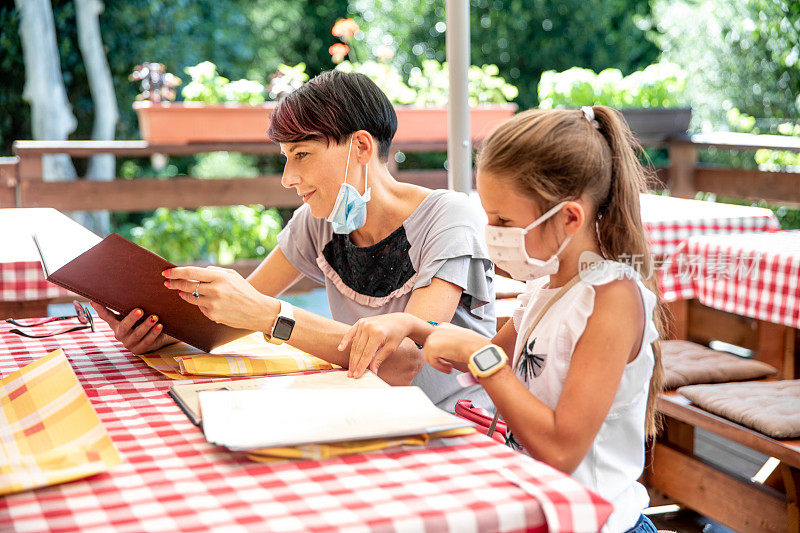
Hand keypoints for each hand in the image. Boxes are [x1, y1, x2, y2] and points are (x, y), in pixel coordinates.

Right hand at [91, 302, 175, 353]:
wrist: (157, 335)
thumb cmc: (143, 321)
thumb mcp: (134, 313)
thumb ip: (127, 305)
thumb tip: (126, 287)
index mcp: (116, 324)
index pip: (106, 316)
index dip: (100, 309)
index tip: (93, 301)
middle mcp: (120, 334)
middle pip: (124, 327)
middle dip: (132, 318)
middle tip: (140, 310)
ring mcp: (129, 343)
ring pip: (137, 334)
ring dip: (146, 325)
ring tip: (155, 317)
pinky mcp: (139, 349)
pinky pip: (147, 341)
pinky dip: (154, 333)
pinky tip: (159, 326)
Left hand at [162, 266, 277, 331]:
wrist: (257, 311)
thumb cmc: (245, 290)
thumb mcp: (232, 275)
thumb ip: (213, 271)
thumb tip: (194, 273)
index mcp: (219, 277)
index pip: (191, 273)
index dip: (176, 272)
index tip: (166, 272)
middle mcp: (215, 291)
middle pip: (187, 286)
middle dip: (174, 283)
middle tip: (167, 282)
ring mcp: (213, 305)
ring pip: (190, 298)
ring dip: (184, 294)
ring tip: (181, 291)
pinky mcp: (213, 316)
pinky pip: (200, 308)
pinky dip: (200, 304)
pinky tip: (206, 302)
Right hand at [338, 313, 420, 377]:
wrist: (400, 320)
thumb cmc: (397, 335)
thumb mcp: (391, 348)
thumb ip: (379, 359)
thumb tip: (372, 372)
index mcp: (377, 334)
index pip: (366, 354)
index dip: (361, 366)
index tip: (357, 375)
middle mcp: (369, 327)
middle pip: (359, 350)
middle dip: (354, 363)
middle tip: (351, 375)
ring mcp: (364, 323)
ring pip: (355, 344)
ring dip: (352, 357)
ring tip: (350, 368)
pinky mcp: (361, 321)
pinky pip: (351, 332)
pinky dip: (345, 340)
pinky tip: (340, 348)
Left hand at [422, 323, 490, 373]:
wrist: (477, 348)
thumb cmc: (474, 346)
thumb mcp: (460, 339)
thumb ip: (450, 343)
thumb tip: (444, 352)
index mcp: (444, 326)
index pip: (436, 340)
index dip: (440, 352)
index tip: (448, 359)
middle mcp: (437, 329)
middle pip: (429, 347)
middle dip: (438, 358)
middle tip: (448, 366)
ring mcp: (434, 337)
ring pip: (429, 355)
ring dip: (439, 364)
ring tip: (449, 368)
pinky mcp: (432, 347)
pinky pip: (431, 361)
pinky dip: (440, 367)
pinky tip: (449, 368)